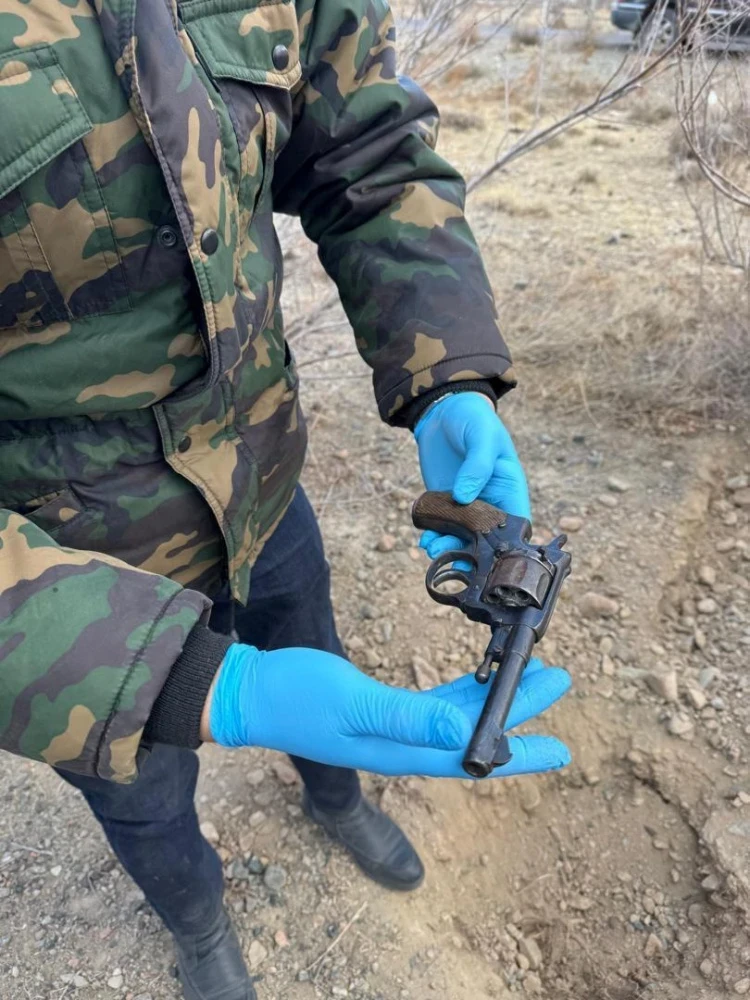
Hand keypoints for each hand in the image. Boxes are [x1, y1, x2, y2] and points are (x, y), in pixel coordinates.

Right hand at [204, 644, 569, 777]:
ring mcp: (393, 726)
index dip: (520, 753)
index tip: (560, 748)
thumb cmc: (295, 697)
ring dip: (495, 697)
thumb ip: (407, 720)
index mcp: (401, 750)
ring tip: (530, 674)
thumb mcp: (353, 704)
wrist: (251, 692)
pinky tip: (478, 680)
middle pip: (474, 733)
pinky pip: (434, 703)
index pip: (473, 758)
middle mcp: (403, 744)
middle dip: (519, 711)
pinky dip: (462, 691)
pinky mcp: (381, 707)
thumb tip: (465, 736)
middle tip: (558, 681)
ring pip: (458, 716)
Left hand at [414, 392, 530, 559]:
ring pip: (462, 535)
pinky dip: (434, 535)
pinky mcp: (443, 501)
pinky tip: (425, 538)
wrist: (443, 411)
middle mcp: (490, 500)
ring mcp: (466, 504)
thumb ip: (477, 465)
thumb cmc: (473, 418)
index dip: (508, 541)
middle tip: (450, 550)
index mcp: (509, 487)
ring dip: (449, 545)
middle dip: (470, 548)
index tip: (490, 553)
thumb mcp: (481, 436)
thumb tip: (465, 498)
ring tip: (432, 547)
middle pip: (486, 536)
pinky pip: (442, 525)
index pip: (516, 521)